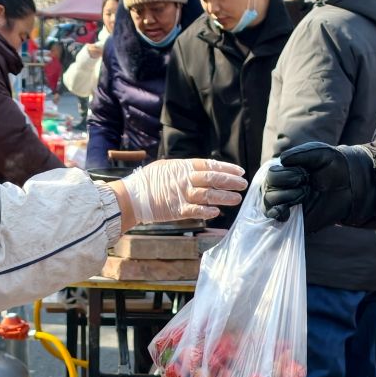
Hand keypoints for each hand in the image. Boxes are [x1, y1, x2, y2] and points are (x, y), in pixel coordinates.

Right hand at [123, 155, 246, 225]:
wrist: (132, 195)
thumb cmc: (149, 180)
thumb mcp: (167, 167)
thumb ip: (185, 169)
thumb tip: (202, 171)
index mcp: (183, 166)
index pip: (210, 165)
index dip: (226, 168)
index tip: (239, 172)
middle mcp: (185, 179)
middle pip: (212, 178)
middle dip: (230, 181)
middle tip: (243, 184)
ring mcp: (182, 194)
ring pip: (208, 195)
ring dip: (224, 197)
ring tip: (236, 198)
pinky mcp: (177, 210)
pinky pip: (196, 210)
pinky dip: (207, 211)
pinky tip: (217, 211)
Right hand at [264, 141, 364, 228]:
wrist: (351, 183)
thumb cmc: (334, 165)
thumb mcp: (318, 153)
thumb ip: (300, 154)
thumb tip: (282, 160)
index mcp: (286, 172)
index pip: (271, 174)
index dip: (284, 174)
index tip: (304, 173)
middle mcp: (285, 188)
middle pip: (267, 189)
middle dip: (285, 184)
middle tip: (306, 183)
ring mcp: (290, 204)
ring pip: (268, 203)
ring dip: (284, 197)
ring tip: (303, 194)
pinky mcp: (297, 218)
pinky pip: (276, 220)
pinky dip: (277, 215)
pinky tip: (286, 212)